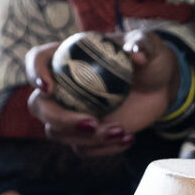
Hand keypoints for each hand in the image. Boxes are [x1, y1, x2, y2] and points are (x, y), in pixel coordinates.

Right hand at [25, 30, 177, 155]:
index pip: (38, 59)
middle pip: (39, 105)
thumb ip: (142, 45)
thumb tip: (135, 55)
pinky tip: (127, 138)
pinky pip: (81, 148)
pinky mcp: (85, 133)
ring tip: (121, 131)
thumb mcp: (150, 46)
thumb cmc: (149, 58)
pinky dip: (102, 149)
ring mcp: (71, 112)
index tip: (49, 87)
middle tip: (92, 122)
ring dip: (86, 138)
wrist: (159, 86)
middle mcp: (63, 86)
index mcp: (70, 57)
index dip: (35, 72)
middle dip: (59, 118)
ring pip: (58, 132)